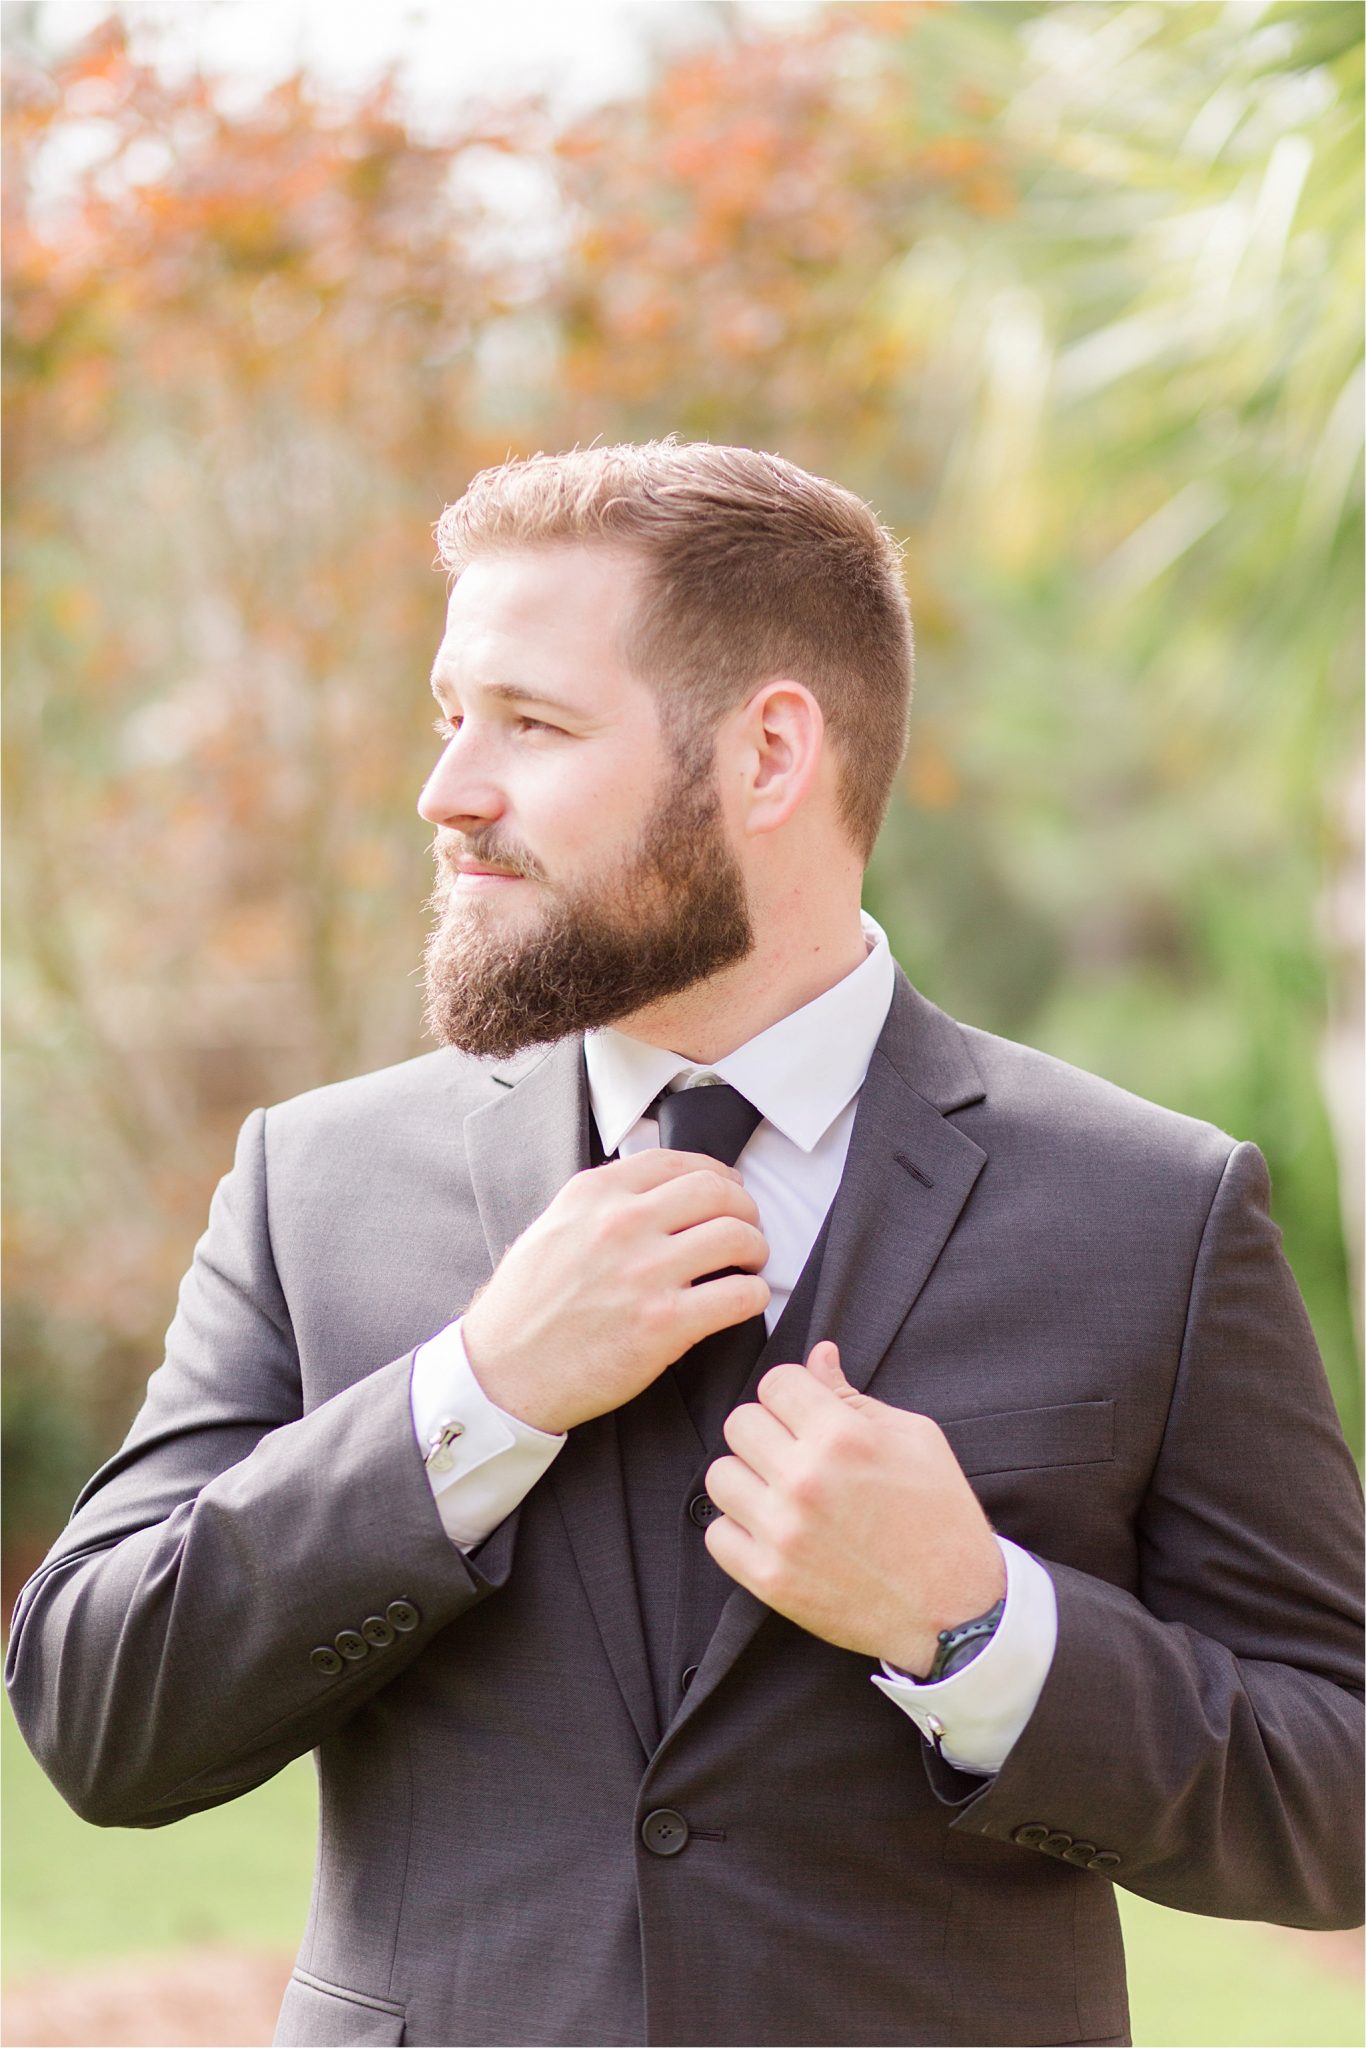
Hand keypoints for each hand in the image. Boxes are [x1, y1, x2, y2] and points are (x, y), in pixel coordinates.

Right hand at [462, 1151, 769, 1435]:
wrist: (503, 1373)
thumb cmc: (524, 1308)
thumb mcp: (553, 1228)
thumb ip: (601, 1205)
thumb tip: (655, 1195)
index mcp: (594, 1194)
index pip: (677, 1162)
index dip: (717, 1174)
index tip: (728, 1190)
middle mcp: (622, 1223)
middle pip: (716, 1192)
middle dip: (744, 1209)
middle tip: (747, 1229)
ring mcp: (644, 1271)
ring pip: (737, 1236)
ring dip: (756, 1249)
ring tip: (749, 1265)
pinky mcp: (664, 1322)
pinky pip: (740, 1294)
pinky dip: (754, 1295)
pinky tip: (744, 1301)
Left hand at [704, 1341, 1004, 1675]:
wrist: (955, 1611)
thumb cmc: (941, 1517)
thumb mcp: (915, 1439)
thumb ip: (855, 1396)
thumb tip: (818, 1356)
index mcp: (842, 1437)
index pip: (775, 1382)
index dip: (792, 1393)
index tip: (805, 1412)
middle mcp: (805, 1480)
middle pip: (739, 1422)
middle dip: (767, 1429)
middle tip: (793, 1452)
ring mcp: (783, 1531)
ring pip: (720, 1475)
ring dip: (747, 1478)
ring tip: (780, 1492)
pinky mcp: (770, 1578)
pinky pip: (717, 1535)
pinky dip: (739, 1530)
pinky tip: (772, 1530)